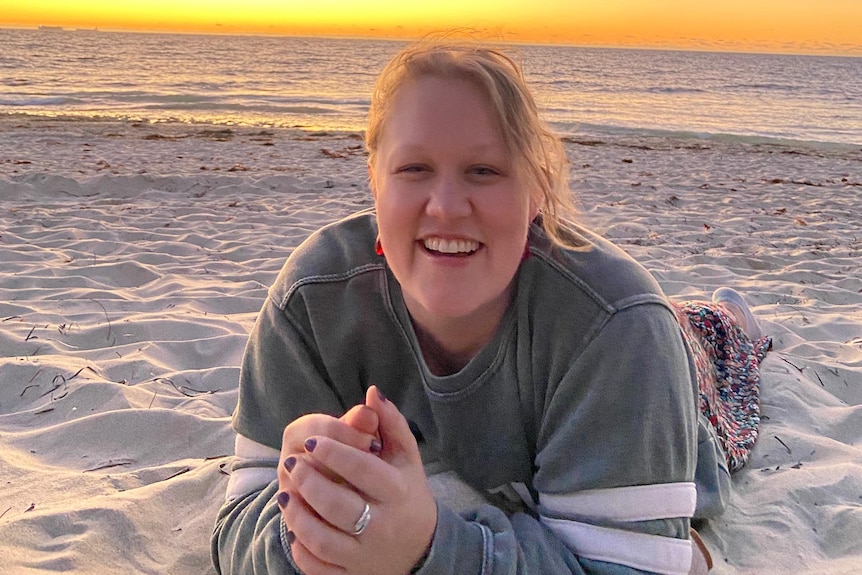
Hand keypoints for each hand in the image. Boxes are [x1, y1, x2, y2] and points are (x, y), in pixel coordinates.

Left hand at [280, 386, 436, 574]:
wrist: (423, 549)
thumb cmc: (408, 494)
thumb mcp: (407, 458)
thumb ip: (391, 424)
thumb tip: (372, 392)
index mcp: (398, 492)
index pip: (361, 468)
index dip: (333, 451)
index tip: (312, 440)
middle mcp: (383, 526)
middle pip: (337, 504)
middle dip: (308, 481)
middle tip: (291, 463)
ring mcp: (366, 555)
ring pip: (322, 539)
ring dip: (297, 515)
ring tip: (284, 494)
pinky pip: (319, 568)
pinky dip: (301, 549)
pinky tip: (294, 527)